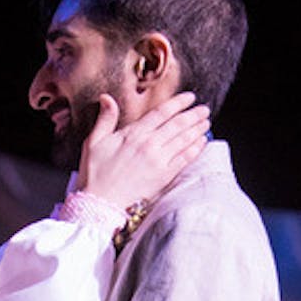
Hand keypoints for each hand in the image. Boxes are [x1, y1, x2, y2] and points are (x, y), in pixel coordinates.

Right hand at [76, 92, 209, 208]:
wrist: (100, 203)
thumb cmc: (94, 173)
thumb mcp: (93, 142)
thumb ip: (105, 119)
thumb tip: (106, 97)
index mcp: (133, 134)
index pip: (161, 113)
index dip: (178, 103)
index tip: (189, 97)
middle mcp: (149, 145)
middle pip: (177, 125)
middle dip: (193, 115)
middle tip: (204, 109)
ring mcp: (158, 161)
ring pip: (184, 140)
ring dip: (197, 129)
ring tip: (206, 122)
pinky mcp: (164, 176)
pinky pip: (184, 159)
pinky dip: (195, 149)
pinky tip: (202, 142)